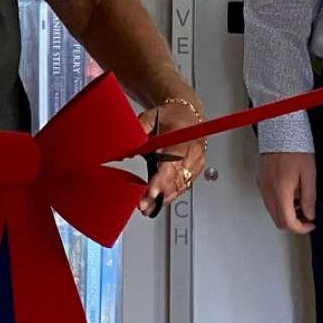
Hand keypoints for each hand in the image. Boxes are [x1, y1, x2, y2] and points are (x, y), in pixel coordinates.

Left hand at [137, 100, 205, 215]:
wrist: (186, 115)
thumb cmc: (169, 116)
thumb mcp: (150, 117)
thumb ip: (139, 131)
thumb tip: (126, 149)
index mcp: (182, 135)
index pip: (173, 161)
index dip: (161, 179)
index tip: (151, 192)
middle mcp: (193, 150)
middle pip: (176, 177)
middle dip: (159, 193)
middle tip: (143, 204)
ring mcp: (196, 161)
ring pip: (180, 185)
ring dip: (164, 198)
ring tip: (147, 207)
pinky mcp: (196, 169)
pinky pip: (183, 185)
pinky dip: (170, 194)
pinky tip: (159, 202)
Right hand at [258, 152, 315, 233]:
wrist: (280, 134)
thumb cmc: (294, 150)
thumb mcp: (309, 174)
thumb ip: (309, 197)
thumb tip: (310, 214)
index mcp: (281, 191)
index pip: (288, 222)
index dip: (300, 228)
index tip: (310, 224)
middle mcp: (269, 191)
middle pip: (278, 221)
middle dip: (293, 223)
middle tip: (306, 217)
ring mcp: (263, 187)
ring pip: (272, 212)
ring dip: (286, 214)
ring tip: (300, 203)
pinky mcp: (261, 182)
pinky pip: (269, 201)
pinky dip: (280, 205)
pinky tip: (291, 195)